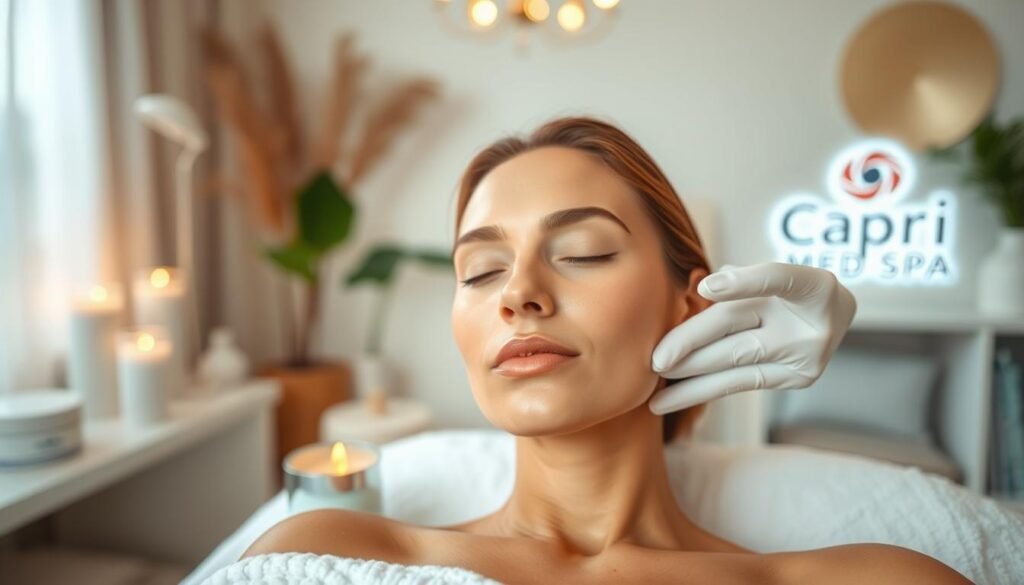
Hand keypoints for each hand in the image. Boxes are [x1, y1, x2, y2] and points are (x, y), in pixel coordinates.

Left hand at [648, 262, 856, 413]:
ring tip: (655, 393)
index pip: (777, 278)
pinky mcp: (795, 379)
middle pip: (738, 324)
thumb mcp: (776, 275)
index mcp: (810, 283)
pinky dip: (701, 389)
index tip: (705, 288)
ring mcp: (803, 354)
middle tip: (654, 361)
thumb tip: (699, 294)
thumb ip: (742, 279)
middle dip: (690, 343)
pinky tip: (672, 398)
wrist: (836, 317)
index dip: (741, 282)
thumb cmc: (790, 291)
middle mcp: (809, 322)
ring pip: (734, 363)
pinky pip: (739, 383)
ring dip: (690, 379)